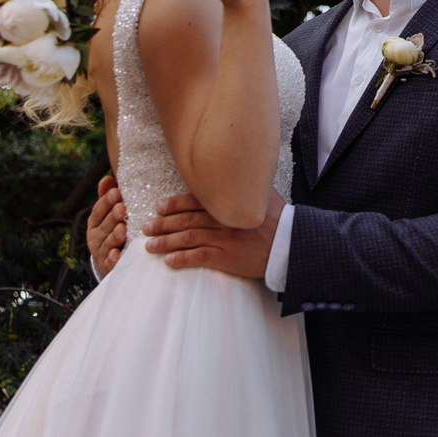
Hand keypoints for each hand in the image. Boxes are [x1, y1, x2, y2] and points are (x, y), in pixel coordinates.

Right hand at [85, 175, 128, 276]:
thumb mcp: (108, 213)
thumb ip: (107, 197)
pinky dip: (112, 259)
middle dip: (112, 217)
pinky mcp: (108, 267)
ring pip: (107, 244)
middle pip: (104, 226)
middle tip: (122, 208)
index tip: (116, 192)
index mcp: (95, 222)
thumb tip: (107, 178)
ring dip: (114, 236)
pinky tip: (117, 254)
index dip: (106, 201)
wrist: (110, 261)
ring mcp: (101, 253)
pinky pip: (109, 263)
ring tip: (122, 229)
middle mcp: (95, 237)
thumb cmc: (112, 230)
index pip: (98, 210)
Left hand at [145, 189, 281, 278]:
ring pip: (188, 238)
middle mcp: (223, 219)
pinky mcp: (228, 258)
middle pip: (186, 220)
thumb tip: (229, 176)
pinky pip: (200, 257)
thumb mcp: (261, 195)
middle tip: (146, 227)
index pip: (195, 201)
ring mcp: (224, 239)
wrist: (291, 243)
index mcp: (228, 203)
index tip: (159, 207)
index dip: (174, 204)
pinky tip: (169, 260)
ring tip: (149, 245)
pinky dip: (182, 258)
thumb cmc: (277, 218)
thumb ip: (242, 188)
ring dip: (166, 242)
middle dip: (163, 224)